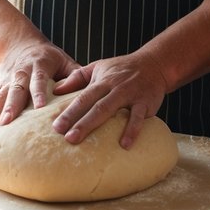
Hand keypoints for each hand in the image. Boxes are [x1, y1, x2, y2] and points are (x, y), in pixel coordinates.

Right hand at [0, 39, 78, 134]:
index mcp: (39, 65)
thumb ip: (75, 75)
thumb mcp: (64, 59)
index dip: (38, 92)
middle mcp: (20, 72)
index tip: (40, 107)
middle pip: (14, 89)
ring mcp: (6, 80)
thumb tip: (87, 92)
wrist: (20, 44)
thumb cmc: (49, 58)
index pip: (39, 79)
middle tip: (7, 123)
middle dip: (10, 106)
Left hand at [50, 51, 169, 147]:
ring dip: (98, 125)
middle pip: (94, 105)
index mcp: (101, 80)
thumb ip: (77, 77)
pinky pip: (138, 117)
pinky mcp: (145, 103)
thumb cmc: (122, 68)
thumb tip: (55, 89)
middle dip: (79, 121)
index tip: (56, 126)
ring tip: (89, 143)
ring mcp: (130, 94)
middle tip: (65, 137)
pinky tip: (124, 145)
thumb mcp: (99, 67)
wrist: (154, 64)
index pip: (82, 96)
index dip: (69, 111)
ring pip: (111, 110)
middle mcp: (114, 87)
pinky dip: (132, 131)